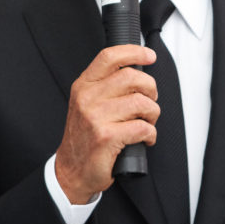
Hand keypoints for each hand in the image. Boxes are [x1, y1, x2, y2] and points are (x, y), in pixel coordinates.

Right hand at [55, 45, 158, 203]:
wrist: (71, 171)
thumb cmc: (85, 138)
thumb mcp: (87, 104)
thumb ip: (105, 86)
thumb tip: (138, 74)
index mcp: (84, 86)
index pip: (109, 57)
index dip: (134, 52)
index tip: (150, 56)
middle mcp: (87, 98)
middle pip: (132, 77)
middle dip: (150, 89)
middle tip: (149, 102)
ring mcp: (95, 118)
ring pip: (141, 103)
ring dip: (152, 114)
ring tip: (147, 123)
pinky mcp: (106, 138)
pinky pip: (142, 127)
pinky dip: (151, 134)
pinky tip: (145, 138)